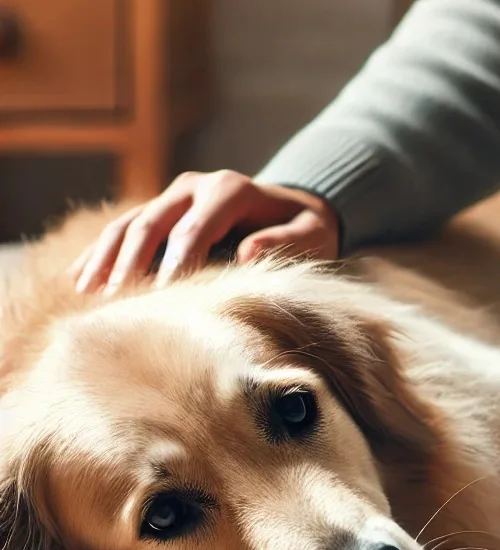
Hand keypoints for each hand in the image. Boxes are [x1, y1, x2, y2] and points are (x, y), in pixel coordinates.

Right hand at [71, 170, 339, 294]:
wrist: (295, 209)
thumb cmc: (307, 230)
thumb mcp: (312, 235)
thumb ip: (285, 241)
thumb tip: (246, 254)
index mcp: (229, 190)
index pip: (193, 229)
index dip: (175, 263)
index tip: (163, 297)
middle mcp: (195, 187)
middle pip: (152, 223)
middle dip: (132, 263)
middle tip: (118, 302)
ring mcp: (173, 196)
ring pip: (129, 224)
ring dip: (106, 258)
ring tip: (89, 295)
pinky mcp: (161, 210)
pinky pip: (122, 229)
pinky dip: (99, 253)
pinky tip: (77, 279)